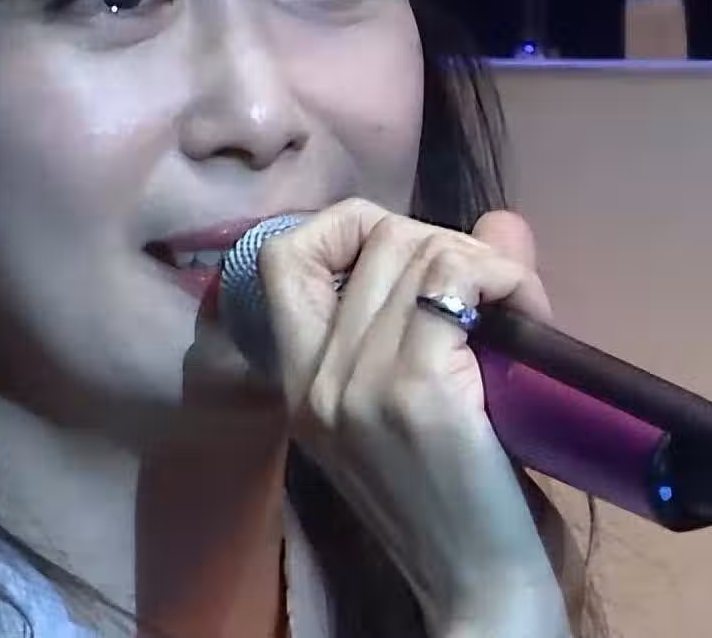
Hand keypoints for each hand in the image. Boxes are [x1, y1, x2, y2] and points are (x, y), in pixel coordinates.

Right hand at [258, 198, 570, 635]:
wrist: (471, 584)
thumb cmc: (444, 494)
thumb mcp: (408, 401)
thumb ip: (429, 309)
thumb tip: (500, 223)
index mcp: (297, 380)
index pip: (281, 255)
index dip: (343, 227)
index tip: (404, 254)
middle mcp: (314, 375)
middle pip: (373, 236)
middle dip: (441, 241)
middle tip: (486, 291)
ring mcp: (358, 380)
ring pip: (417, 246)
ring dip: (483, 262)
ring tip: (516, 308)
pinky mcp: (415, 386)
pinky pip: (453, 278)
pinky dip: (501, 275)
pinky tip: (525, 311)